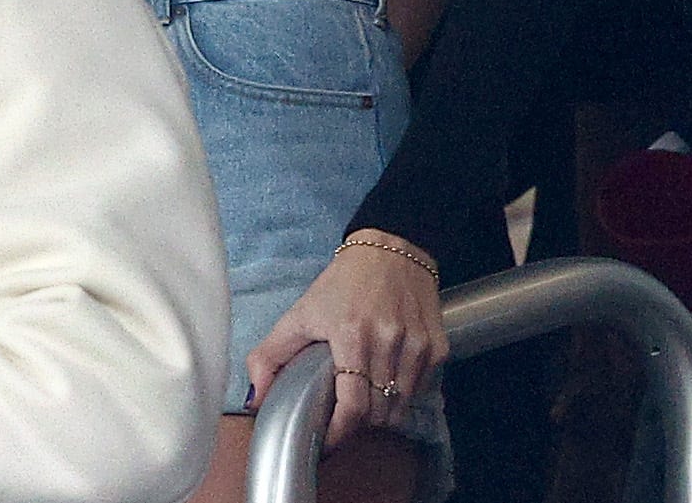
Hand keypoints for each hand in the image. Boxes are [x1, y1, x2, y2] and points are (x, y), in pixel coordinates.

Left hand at [247, 238, 447, 448]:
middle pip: (377, 413)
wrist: (391, 248)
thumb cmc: (342, 283)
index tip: (327, 443)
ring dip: (383, 411)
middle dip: (358, 423)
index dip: (339, 434)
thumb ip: (269, 356)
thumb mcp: (300, 313)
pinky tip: (389, 377)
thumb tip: (254, 399)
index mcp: (351, 335)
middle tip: (344, 415)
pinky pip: (421, 389)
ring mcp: (416, 344)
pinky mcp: (437, 345)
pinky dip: (404, 393)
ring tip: (367, 397)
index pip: (352, 407)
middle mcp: (388, 340)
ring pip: (401, 406)